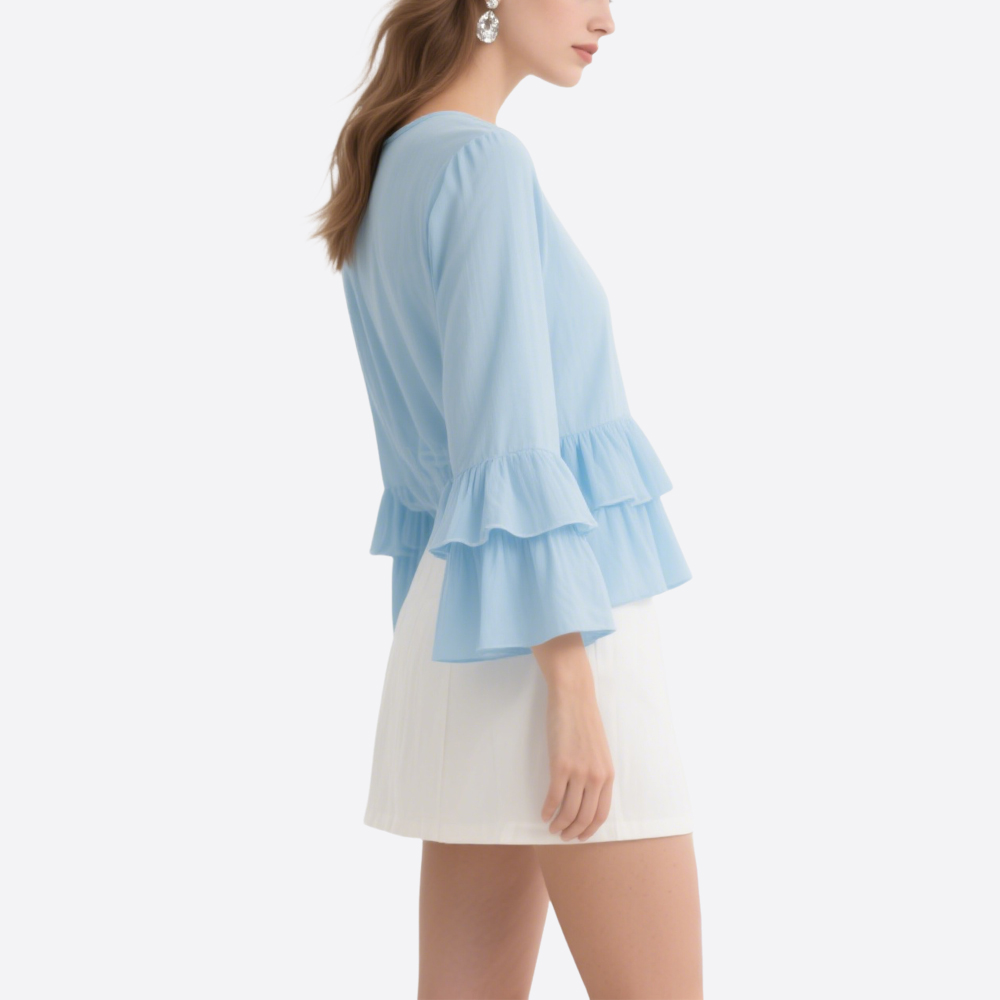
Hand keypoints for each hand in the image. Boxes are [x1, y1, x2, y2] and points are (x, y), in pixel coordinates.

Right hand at [534, 641, 614, 841]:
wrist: (574, 697)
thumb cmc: (584, 721)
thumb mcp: (599, 751)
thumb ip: (596, 773)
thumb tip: (585, 796)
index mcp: (607, 774)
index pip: (601, 813)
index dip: (589, 829)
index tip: (580, 836)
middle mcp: (596, 776)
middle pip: (585, 816)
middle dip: (573, 832)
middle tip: (563, 836)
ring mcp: (579, 771)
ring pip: (569, 811)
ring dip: (559, 824)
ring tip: (551, 828)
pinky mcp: (560, 765)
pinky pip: (554, 797)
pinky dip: (547, 810)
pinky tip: (543, 813)